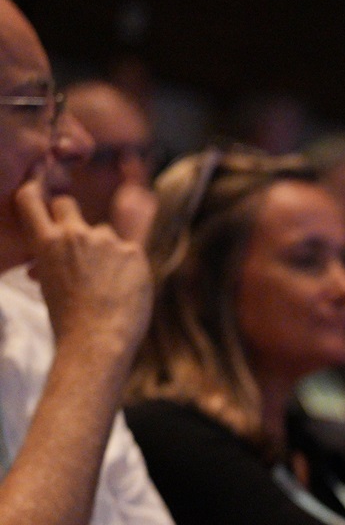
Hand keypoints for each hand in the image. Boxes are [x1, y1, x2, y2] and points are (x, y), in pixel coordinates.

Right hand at [16, 174, 150, 357]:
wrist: (96, 340)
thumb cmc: (69, 320)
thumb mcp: (47, 285)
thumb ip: (48, 263)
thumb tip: (36, 266)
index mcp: (45, 244)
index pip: (30, 201)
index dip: (32, 189)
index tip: (37, 184)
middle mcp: (73, 235)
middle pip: (67, 204)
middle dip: (69, 215)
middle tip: (76, 238)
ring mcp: (106, 241)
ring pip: (104, 230)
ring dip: (105, 247)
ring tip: (106, 280)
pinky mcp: (134, 251)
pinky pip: (131, 246)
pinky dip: (128, 262)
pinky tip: (125, 283)